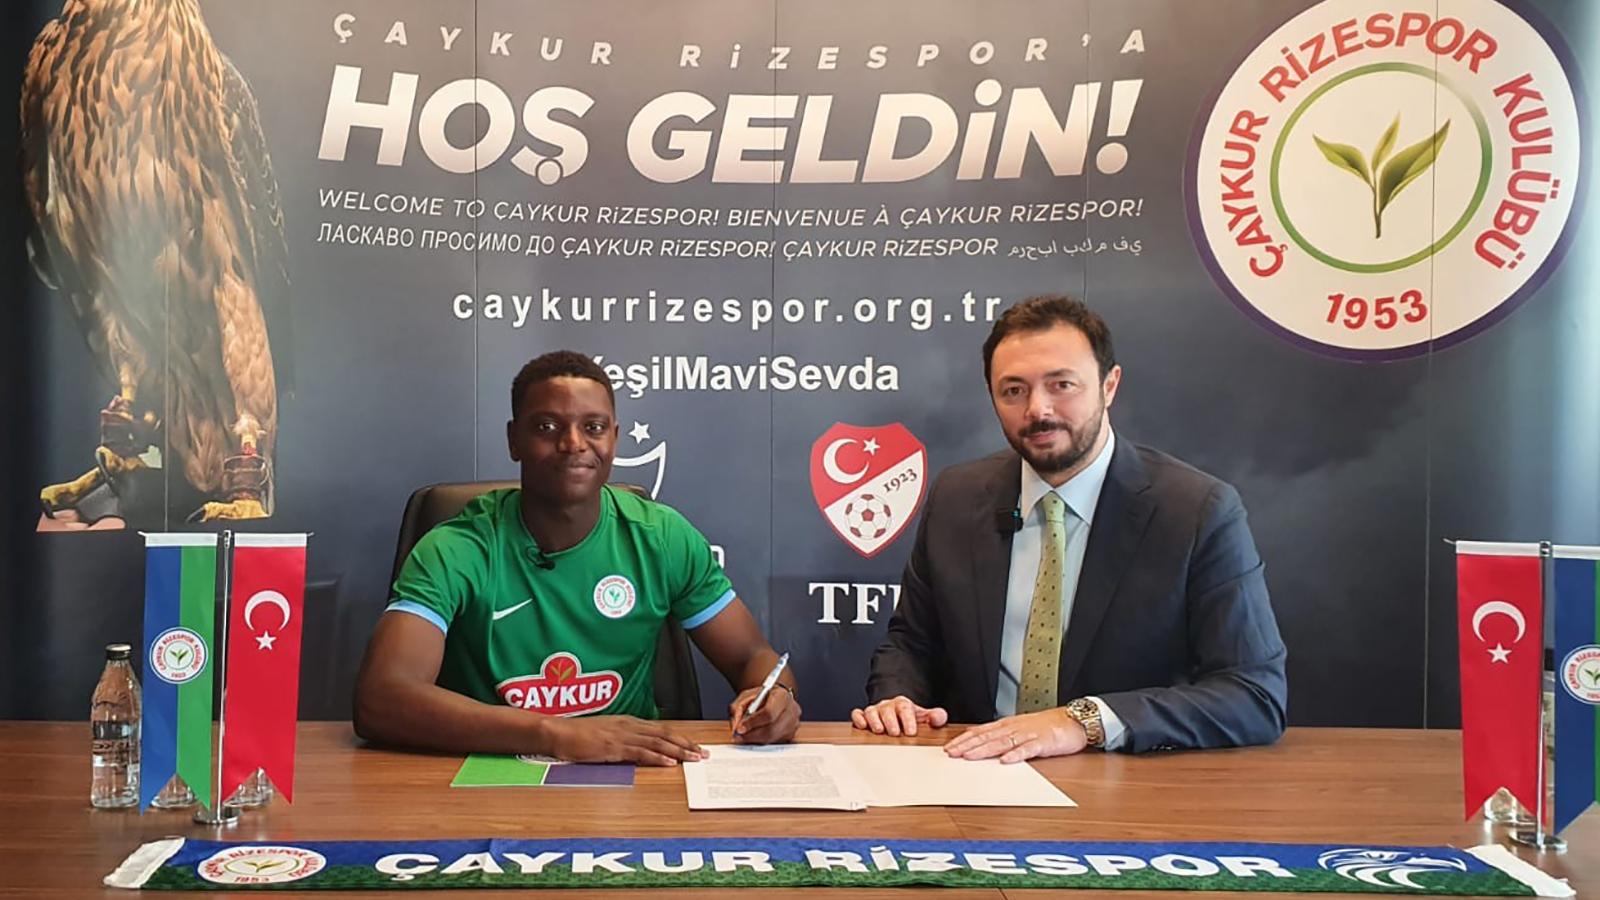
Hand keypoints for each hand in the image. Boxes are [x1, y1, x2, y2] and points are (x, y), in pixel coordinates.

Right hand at [539, 715, 703, 765]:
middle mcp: (629, 726)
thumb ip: (623, 739)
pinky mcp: (613, 748)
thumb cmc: (577, 735)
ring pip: (657, 743)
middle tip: (704, 753)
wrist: (557, 732)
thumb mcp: (605, 734)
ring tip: (694, 758)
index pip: (662, 729)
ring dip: (678, 751)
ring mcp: (622, 736)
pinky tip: (669, 763)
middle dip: (687, 744)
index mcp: (628, 722)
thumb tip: (638, 748)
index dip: (681, 738)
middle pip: (665, 734)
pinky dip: (657, 758)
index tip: (695, 746)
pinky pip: (640, 753)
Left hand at [729, 684, 799, 743]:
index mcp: (782, 696)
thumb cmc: (761, 697)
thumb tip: (736, 726)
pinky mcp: (791, 735)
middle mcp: (792, 710)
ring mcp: (793, 724)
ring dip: (755, 739)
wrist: (774, 698)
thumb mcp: (746, 696)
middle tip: (739, 735)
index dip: (753, 722)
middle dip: (752, 735)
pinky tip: (755, 734)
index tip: (740, 728)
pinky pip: (774, 742)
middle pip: (771, 729)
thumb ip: (738, 709)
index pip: (769, 713)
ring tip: (744, 735)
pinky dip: (762, 741)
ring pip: (772, 738)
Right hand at [849, 695, 948, 735]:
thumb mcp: (924, 717)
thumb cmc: (910, 719)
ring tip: (879, 731)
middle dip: (890, 721)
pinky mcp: (864, 717)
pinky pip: (858, 714)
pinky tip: (862, 726)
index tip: (911, 731)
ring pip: (871, 711)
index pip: (905, 708)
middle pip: (887, 710)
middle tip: (895, 733)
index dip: (908, 719)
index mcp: (902, 704)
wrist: (897, 715)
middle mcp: (887, 706)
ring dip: (874, 721)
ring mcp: (875, 711)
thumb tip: (938, 717)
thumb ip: (935, 717)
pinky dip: (858, 718)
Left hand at [942, 708, 1085, 762]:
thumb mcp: (1021, 729)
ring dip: (985, 750)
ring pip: (1002, 742)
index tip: (949, 748)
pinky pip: (1028, 749)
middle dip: (967, 745)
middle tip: (951, 754)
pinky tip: (1006, 761)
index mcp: (1008, 725)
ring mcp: (1028, 734)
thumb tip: (982, 745)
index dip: (964, 740)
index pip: (981, 731)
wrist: (1074, 721)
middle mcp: (1015, 728)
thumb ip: (1003, 736)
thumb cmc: (1047, 727)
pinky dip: (1016, 755)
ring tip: (970, 757)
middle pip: (987, 736)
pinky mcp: (1043, 743)